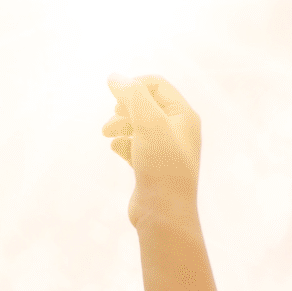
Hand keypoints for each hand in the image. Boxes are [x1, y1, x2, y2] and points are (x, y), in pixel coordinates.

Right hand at [102, 74, 201, 229]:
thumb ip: (132, 95)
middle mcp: (178, 130)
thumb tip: (115, 77)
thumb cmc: (161, 165)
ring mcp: (166, 149)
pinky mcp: (153, 166)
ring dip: (120, 125)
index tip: (113, 95)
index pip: (157, 85)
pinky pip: (135, 145)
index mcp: (184, 116)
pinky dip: (123, 143)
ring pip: (138, 125)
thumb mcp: (148, 122)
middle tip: (111, 119)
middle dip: (124, 107)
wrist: (164, 213)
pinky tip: (116, 148)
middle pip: (146, 104)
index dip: (134, 85)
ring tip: (107, 134)